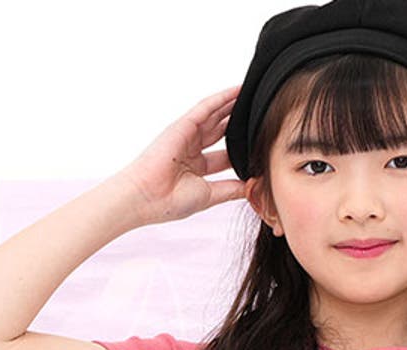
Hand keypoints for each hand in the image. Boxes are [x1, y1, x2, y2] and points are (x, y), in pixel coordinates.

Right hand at [116, 84, 246, 225]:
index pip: (224, 156)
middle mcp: (192, 150)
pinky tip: (237, 90)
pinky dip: (222, 99)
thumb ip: (231, 189)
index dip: (241, 151)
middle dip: (238, 124)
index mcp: (197, 168)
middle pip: (221, 132)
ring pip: (216, 116)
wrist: (147, 197)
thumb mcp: (209, 195)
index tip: (259, 146)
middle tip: (260, 114)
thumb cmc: (170, 201)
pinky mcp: (183, 125)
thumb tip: (252, 188)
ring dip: (233, 105)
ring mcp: (187, 136)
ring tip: (253, 95)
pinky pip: (205, 108)